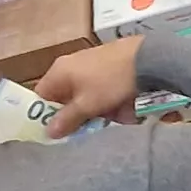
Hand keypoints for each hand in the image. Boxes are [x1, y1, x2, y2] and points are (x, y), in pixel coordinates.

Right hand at [32, 35, 147, 135]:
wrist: (149, 58)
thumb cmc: (112, 81)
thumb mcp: (88, 104)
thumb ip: (67, 119)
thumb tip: (47, 132)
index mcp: (59, 71)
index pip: (41, 96)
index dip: (45, 115)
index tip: (56, 132)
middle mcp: (71, 65)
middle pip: (65, 98)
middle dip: (78, 115)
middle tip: (90, 125)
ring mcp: (90, 64)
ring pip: (85, 97)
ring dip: (96, 110)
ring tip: (114, 114)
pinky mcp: (108, 66)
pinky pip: (101, 90)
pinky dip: (108, 101)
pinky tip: (123, 107)